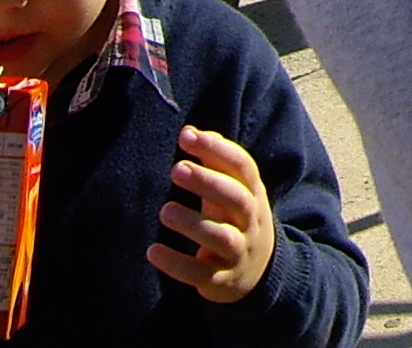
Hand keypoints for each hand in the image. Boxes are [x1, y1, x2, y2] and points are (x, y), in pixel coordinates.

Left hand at [149, 126, 276, 303]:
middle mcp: (251, 221)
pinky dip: (176, 263)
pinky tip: (153, 251)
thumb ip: (213, 161)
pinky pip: (200, 273)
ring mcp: (238, 251)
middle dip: (208, 182)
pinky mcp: (221, 280)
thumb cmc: (236, 218)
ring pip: (221, 237)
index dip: (217, 149)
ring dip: (192, 223)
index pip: (242, 166)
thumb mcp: (233, 189)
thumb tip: (188, 132)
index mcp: (253, 193)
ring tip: (165, 210)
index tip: (186, 137)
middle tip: (176, 169)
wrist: (259, 270)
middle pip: (237, 198)